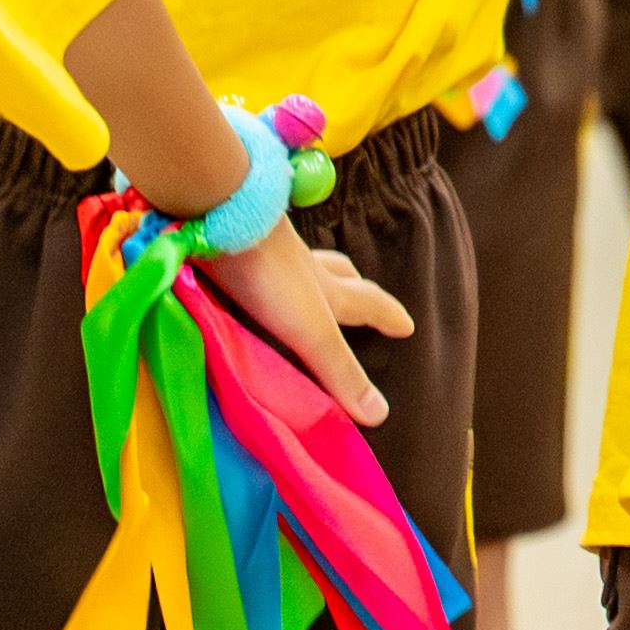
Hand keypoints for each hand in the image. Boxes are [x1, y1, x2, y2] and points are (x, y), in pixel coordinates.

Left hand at [202, 225, 413, 427]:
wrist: (221, 216)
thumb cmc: (270, 274)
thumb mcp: (310, 330)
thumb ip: (339, 369)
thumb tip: (379, 413)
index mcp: (324, 289)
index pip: (366, 302)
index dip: (387, 316)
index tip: (408, 325)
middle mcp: (300, 266)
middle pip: (337, 272)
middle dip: (353, 283)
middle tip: (362, 288)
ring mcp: (267, 252)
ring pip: (298, 263)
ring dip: (309, 274)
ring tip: (306, 284)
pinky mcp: (234, 248)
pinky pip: (256, 261)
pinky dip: (261, 274)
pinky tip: (246, 284)